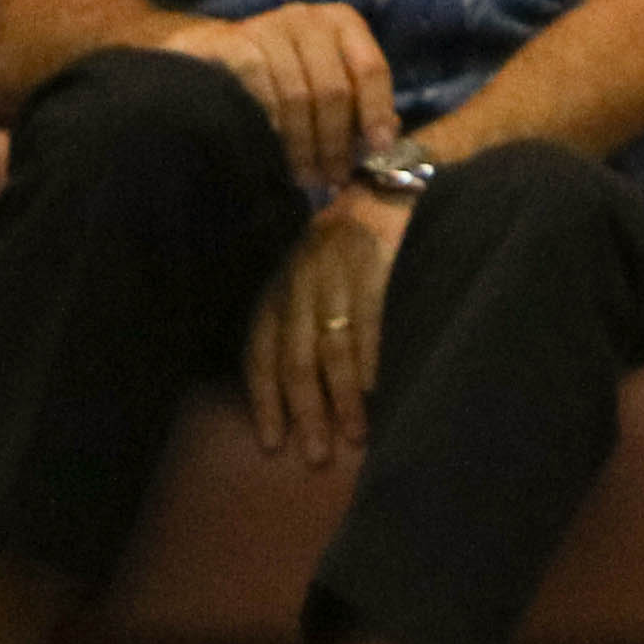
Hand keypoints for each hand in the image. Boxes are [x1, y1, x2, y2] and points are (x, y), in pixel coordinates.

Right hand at [166, 0, 397, 191]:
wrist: (211, 55)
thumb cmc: (280, 72)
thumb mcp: (323, 77)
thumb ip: (357, 102)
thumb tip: (387, 136)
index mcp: (341, 23)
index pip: (370, 68)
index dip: (377, 111)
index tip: (378, 149)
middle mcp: (308, 19)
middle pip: (334, 89)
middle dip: (336, 142)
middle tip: (332, 178)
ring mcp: (269, 28)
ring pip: (297, 97)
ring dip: (303, 146)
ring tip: (305, 178)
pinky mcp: (233, 43)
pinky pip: (260, 94)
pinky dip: (269, 129)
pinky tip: (271, 153)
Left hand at [246, 186, 413, 466]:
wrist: (383, 187)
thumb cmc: (345, 244)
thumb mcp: (306, 276)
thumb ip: (296, 320)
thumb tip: (295, 389)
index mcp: (278, 289)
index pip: (260, 354)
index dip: (265, 403)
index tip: (274, 445)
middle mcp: (298, 283)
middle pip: (296, 360)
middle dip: (306, 412)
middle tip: (316, 456)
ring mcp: (336, 273)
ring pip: (332, 348)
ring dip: (341, 398)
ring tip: (353, 436)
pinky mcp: (373, 263)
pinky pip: (368, 320)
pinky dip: (370, 358)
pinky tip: (375, 390)